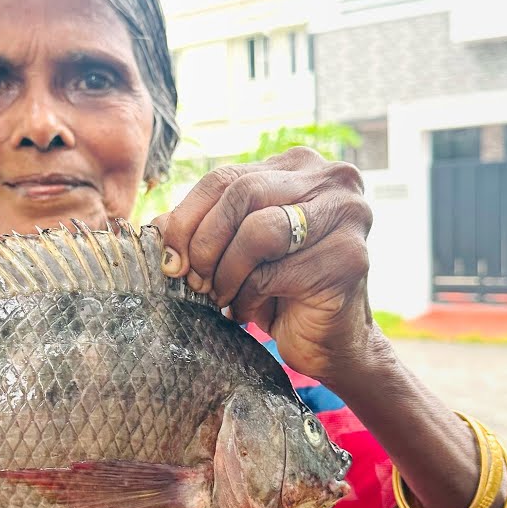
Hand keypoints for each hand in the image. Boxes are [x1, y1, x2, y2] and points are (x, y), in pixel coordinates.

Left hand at [155, 147, 377, 380]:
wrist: (330, 342)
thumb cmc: (277, 290)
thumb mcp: (234, 249)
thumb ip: (199, 227)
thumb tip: (158, 224)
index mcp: (298, 165)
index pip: (225, 177)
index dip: (188, 217)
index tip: (171, 257)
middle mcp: (331, 179)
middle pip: (241, 195)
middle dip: (206, 243)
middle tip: (194, 280)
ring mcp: (346, 215)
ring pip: (259, 231)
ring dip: (227, 273)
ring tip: (223, 297)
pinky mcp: (348, 257)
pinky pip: (275, 272)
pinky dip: (249, 297)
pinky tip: (249, 312)